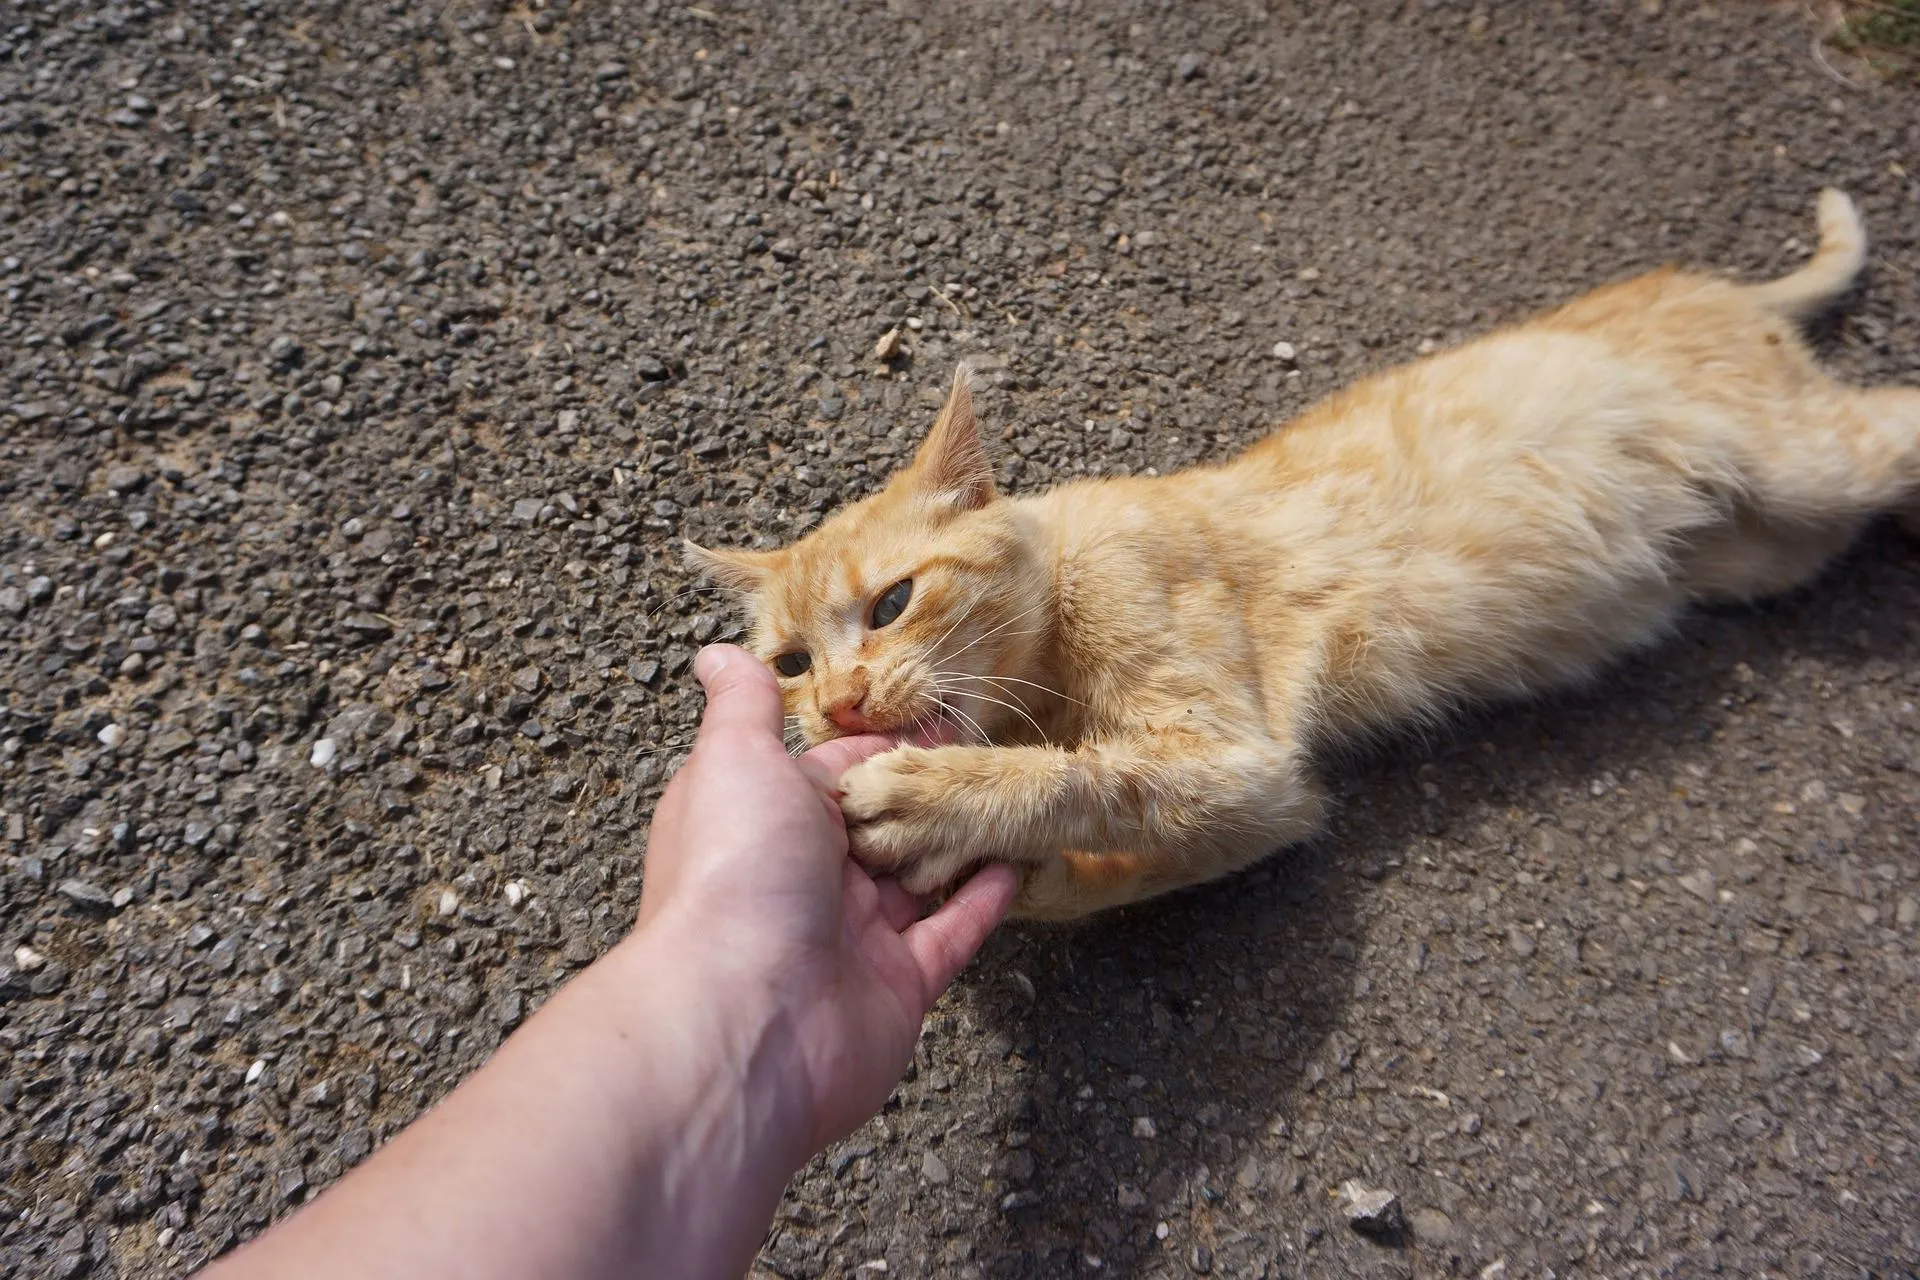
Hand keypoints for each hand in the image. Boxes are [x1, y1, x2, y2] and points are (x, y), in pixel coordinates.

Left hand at [637, 645, 1019, 1152]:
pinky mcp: (897, 988)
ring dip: (961, 838)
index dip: (884, 744)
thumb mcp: (735, 762)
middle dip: (930, 788)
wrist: (743, 1020)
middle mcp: (804, 878)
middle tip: (993, 748)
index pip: (834, 771)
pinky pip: (951, 935)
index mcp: (763, 821)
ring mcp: (852, 937)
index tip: (940, 711)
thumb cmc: (731, 877)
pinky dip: (983, 899)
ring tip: (1010, 794)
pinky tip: (1015, 860)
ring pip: (920, 876)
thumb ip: (744, 708)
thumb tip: (716, 654)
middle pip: (882, 822)